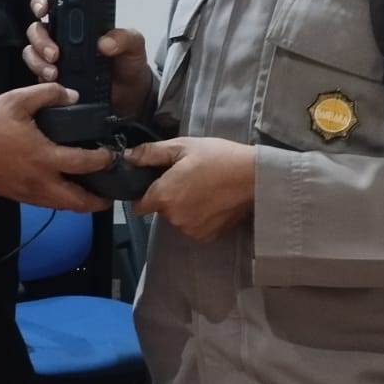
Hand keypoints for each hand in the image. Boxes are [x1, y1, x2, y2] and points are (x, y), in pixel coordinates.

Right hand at [0, 83, 112, 211]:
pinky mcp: (20, 197)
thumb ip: (47, 94)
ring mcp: (30, 193)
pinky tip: (65, 190)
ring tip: (94, 196)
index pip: (84, 163)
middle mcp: (40, 180)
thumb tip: (72, 95)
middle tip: (112, 193)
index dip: (103, 160)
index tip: (111, 154)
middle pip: (78, 201)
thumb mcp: (16, 101)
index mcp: (43, 156)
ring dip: (82, 204)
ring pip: (63, 207)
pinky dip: (62, 201)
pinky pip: (48, 204)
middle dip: (99, 201)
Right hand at [24, 0, 153, 117]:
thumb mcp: (134, 46)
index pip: (53, 3)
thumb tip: (104, 42)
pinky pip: (36, 75)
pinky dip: (41, 77)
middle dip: (40, 40)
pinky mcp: (53, 79)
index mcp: (80, 22)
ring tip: (54, 73)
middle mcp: (63, 37)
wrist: (130, 95)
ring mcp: (56, 58)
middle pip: (37, 29)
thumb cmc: (129, 64)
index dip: (41, 1)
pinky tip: (55, 83)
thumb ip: (124, 38)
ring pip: (32, 52)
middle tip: (55, 54)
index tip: (42, 10)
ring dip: (38, 61)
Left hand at [129, 137, 255, 240]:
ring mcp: (191, 230)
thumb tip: (128, 157)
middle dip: (169, 198)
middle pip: (160, 211)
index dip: (144, 194)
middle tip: (188, 179)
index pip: (138, 206)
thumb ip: (151, 153)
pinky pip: (194, 227)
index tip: (156, 184)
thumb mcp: (183, 146)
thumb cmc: (218, 157)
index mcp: (164, 196)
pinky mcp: (208, 237)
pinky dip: (200, 218)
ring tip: (203, 190)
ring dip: (184, 208)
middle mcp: (174, 218)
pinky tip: (213, 202)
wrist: (255, 177)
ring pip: (178, 219)